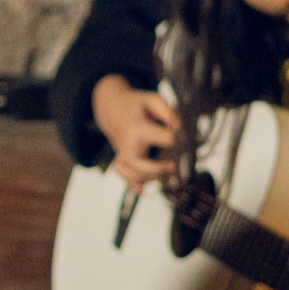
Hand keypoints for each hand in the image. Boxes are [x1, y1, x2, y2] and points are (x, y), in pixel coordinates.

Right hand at [91, 76, 179, 190]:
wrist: (110, 107)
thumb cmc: (136, 104)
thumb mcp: (153, 99)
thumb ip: (169, 112)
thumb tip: (178, 129)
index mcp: (138, 126)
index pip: (165, 138)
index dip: (175, 137)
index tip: (176, 132)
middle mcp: (128, 142)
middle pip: (140, 163)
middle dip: (158, 168)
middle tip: (172, 165)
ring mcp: (122, 152)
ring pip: (131, 174)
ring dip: (148, 178)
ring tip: (162, 172)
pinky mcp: (121, 158)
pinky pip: (123, 176)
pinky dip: (131, 185)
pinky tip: (142, 190)